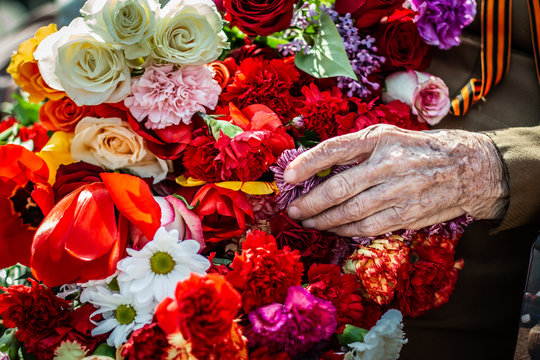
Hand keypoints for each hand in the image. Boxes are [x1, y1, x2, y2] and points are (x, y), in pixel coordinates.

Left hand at [284, 124, 508, 236]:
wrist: (466, 167)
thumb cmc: (418, 149)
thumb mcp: (388, 136)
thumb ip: (356, 149)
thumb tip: (314, 166)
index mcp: (380, 138)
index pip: (336, 149)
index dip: (308, 162)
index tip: (288, 176)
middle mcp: (389, 164)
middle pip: (339, 187)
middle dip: (310, 202)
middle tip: (293, 210)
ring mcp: (399, 191)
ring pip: (351, 212)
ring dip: (324, 220)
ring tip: (309, 222)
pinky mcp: (407, 214)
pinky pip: (368, 227)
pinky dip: (346, 230)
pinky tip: (333, 230)